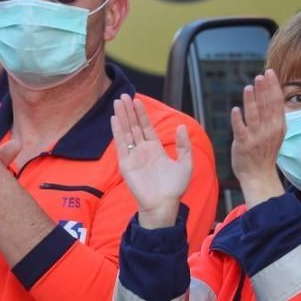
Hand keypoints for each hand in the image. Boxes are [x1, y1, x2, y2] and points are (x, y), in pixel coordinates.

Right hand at [112, 94, 192, 227]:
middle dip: (129, 111)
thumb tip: (181, 126)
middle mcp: (142, 151)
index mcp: (155, 149)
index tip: (137, 100)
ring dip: (122, 117)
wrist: (164, 205)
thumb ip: (184, 145)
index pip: (146, 127)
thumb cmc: (174, 188)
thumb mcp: (185, 164)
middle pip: (133, 126)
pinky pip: (120, 145)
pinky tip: (114, 119)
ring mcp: (133, 156)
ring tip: (117, 102)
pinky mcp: (126, 164)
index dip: (141, 114)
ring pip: (126, 132)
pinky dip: (117, 132)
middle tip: (123, 95)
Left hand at [231, 71, 286, 203]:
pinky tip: (236, 109)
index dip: (273, 87)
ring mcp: (256, 138)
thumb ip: (273, 115)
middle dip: (264, 90)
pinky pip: (240, 130)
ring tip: (249, 87)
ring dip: (251, 101)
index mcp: (277, 126)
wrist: (259, 176)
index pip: (276, 103)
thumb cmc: (265, 153)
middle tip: (260, 76)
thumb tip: (270, 93)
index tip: (270, 73)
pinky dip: (238, 120)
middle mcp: (269, 130)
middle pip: (266, 106)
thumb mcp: (275, 133)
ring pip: (254, 116)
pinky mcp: (243, 145)